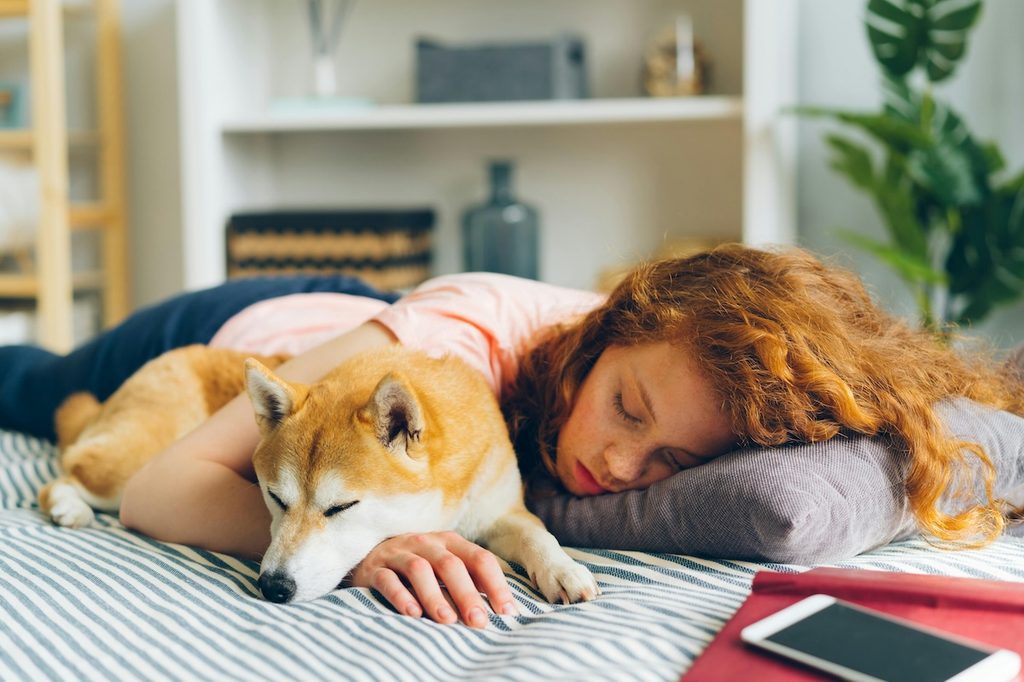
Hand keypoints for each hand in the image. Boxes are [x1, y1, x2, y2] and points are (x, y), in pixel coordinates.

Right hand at [348, 531, 518, 627]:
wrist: (370, 557)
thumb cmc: (420, 567)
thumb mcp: (446, 566)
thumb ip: (472, 581)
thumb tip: (507, 610)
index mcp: (450, 542)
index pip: (479, 558)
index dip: (495, 584)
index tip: (507, 612)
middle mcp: (427, 543)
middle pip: (450, 564)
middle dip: (466, 593)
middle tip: (478, 621)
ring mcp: (399, 553)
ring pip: (419, 570)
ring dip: (435, 595)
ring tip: (447, 620)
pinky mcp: (375, 569)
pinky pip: (388, 580)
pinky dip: (400, 596)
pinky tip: (413, 614)